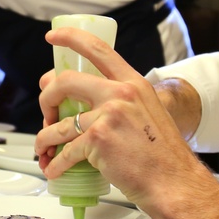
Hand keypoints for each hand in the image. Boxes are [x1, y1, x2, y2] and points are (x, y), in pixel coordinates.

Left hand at [37, 27, 218, 218]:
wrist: (174, 181)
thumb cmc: (162, 155)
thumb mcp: (149, 113)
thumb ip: (122, 103)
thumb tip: (86, 104)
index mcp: (133, 83)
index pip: (98, 49)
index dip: (70, 38)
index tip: (52, 37)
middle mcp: (120, 93)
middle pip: (65, 81)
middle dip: (46, 98)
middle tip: (45, 113)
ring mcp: (108, 115)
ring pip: (58, 123)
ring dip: (44, 138)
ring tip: (44, 150)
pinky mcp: (98, 139)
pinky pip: (65, 151)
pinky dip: (55, 164)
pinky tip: (54, 170)